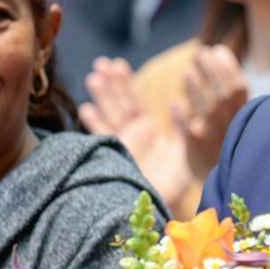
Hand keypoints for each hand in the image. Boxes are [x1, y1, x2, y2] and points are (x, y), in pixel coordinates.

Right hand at [81, 56, 202, 212]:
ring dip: (101, 98)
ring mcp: (120, 146)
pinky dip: (95, 124)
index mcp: (146, 130)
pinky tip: (86, 109)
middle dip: (110, 84)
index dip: (124, 83)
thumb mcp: (183, 150)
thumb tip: (178, 102)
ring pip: (108, 116)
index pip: (133, 101)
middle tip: (101, 62)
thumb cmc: (177, 181)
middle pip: (117, 104)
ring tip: (94, 77)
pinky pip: (103, 137)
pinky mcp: (115, 157)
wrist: (163, 206)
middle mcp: (131, 136)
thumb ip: (181, 128)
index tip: (117, 64)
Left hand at [175, 44, 246, 178]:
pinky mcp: (195, 150)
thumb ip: (227, 88)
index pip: (240, 88)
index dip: (229, 68)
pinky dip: (183, 119)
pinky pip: (189, 133)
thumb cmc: (225, 141)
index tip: (217, 50)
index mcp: (241, 115)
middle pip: (224, 95)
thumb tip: (216, 53)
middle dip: (214, 72)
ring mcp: (213, 137)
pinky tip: (175, 104)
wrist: (223, 182)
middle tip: (202, 53)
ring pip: (208, 111)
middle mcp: (229, 125)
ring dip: (198, 90)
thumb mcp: (234, 116)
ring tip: (188, 71)